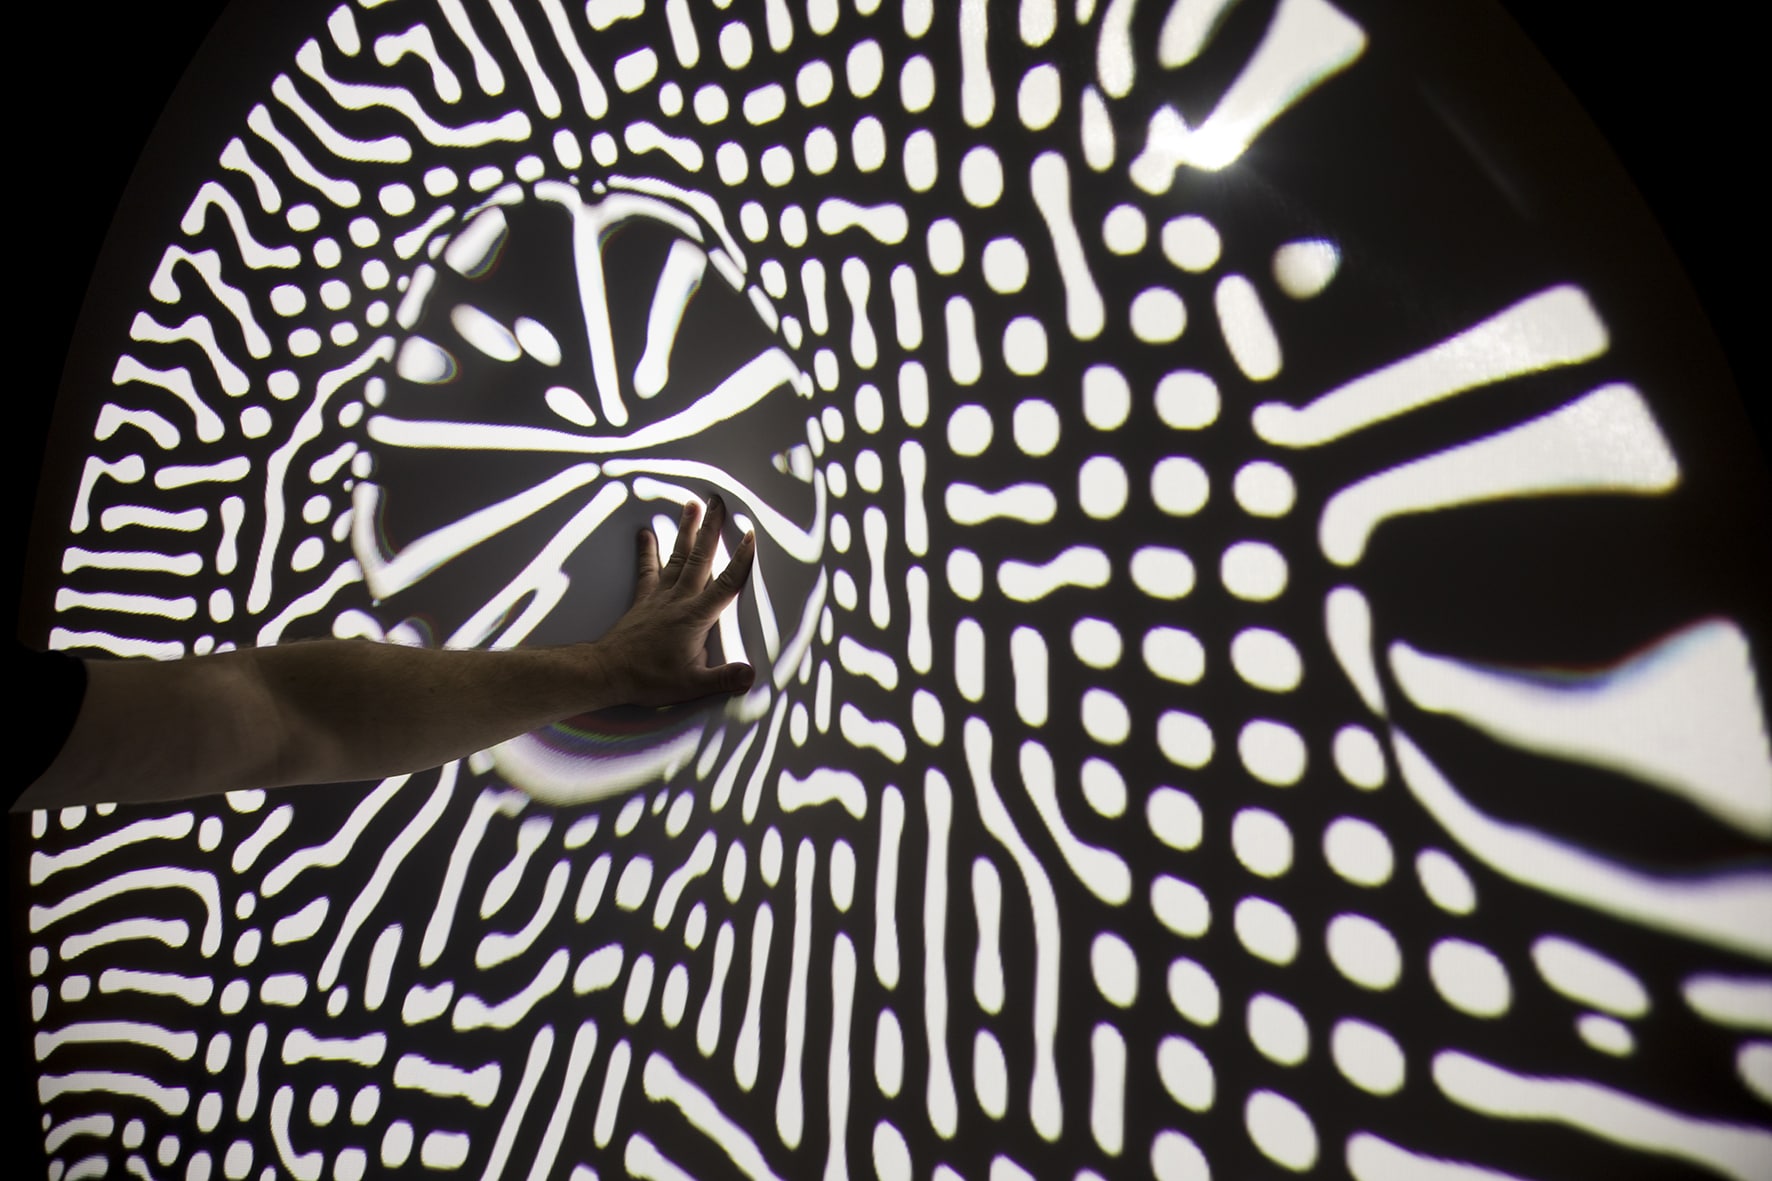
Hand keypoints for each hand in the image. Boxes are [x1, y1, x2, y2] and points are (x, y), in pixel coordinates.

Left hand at [591, 495, 756, 707]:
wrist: (608, 672)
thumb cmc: (649, 678)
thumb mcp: (692, 685)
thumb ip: (723, 678)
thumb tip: (751, 674)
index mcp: (696, 617)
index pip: (725, 583)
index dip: (740, 559)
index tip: (750, 534)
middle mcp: (679, 599)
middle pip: (701, 557)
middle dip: (712, 528)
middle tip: (719, 501)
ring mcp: (659, 596)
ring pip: (677, 556)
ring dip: (686, 529)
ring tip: (692, 504)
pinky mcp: (643, 599)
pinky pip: (647, 569)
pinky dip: (647, 549)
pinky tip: (646, 532)